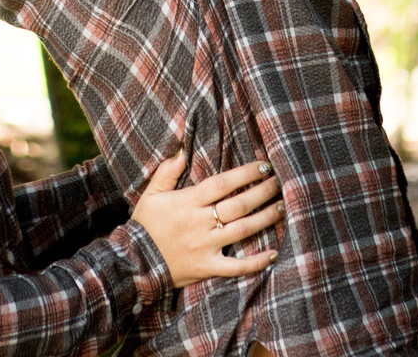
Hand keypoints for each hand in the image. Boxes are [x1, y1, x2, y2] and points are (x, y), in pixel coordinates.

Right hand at [130, 151, 282, 289]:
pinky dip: (256, 262)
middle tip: (279, 183)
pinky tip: (273, 254)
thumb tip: (181, 149)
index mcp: (189, 201)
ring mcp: (206, 246)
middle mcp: (201, 222)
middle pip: (238, 204)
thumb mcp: (151, 193)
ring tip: (281, 207)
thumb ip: (167, 171)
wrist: (135, 262)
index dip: (245, 174)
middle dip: (262, 192)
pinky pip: (236, 266)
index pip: (223, 183)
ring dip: (265, 218)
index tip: (263, 166)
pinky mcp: (208, 267)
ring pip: (242, 230)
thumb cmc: (145, 225)